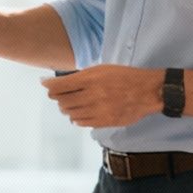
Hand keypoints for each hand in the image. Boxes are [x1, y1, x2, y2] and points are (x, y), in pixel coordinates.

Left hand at [43, 65, 161, 128]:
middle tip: (59, 94)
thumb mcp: (102, 69)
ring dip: (67, 108)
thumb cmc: (125, 77)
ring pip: (70, 113)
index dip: (49, 85)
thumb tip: (60, 82)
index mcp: (91, 79)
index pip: (60, 85)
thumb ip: (81, 76)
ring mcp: (98, 110)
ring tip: (71, 103)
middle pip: (62, 101)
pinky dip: (76, 118)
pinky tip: (80, 112)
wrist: (147, 91)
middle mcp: (92, 95)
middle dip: (58, 97)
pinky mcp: (104, 122)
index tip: (44, 84)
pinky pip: (81, 122)